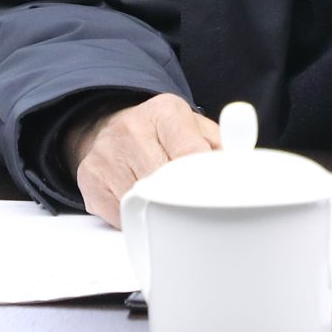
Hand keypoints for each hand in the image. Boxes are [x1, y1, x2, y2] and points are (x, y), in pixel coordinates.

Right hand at [69, 92, 221, 225]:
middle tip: (199, 208)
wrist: (109, 127)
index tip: (219, 197)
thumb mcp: (195, 126)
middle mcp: (131, 129)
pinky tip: (143, 206)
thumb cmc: (161, 132)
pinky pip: (122, 216)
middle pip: (166, 182)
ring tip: (170, 204)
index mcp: (165, 112)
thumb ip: (222, 144)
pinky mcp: (90, 182)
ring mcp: (106, 156)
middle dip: (185, 198)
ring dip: (161, 212)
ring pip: (143, 203)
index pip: (191, 153)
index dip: (206, 180)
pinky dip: (137, 219)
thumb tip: (241, 167)